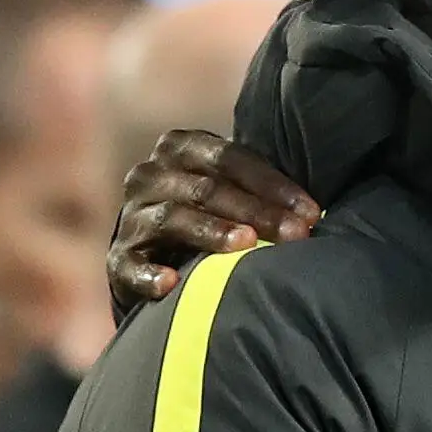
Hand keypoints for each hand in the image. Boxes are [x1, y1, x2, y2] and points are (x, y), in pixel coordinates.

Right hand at [109, 129, 320, 306]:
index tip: (311, 212)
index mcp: (181, 148)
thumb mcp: (229, 189)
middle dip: (257, 213)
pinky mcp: (117, 259)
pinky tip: (171, 283)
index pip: (230, 159)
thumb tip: (314, 212)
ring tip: (245, 246)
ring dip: (211, 232)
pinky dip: (149, 275)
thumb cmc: (207, 215)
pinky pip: (132, 265)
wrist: (149, 251)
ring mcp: (132, 217)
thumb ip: (260, 189)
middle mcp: (150, 175)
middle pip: (207, 189)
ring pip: (173, 218)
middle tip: (295, 236)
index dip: (272, 185)